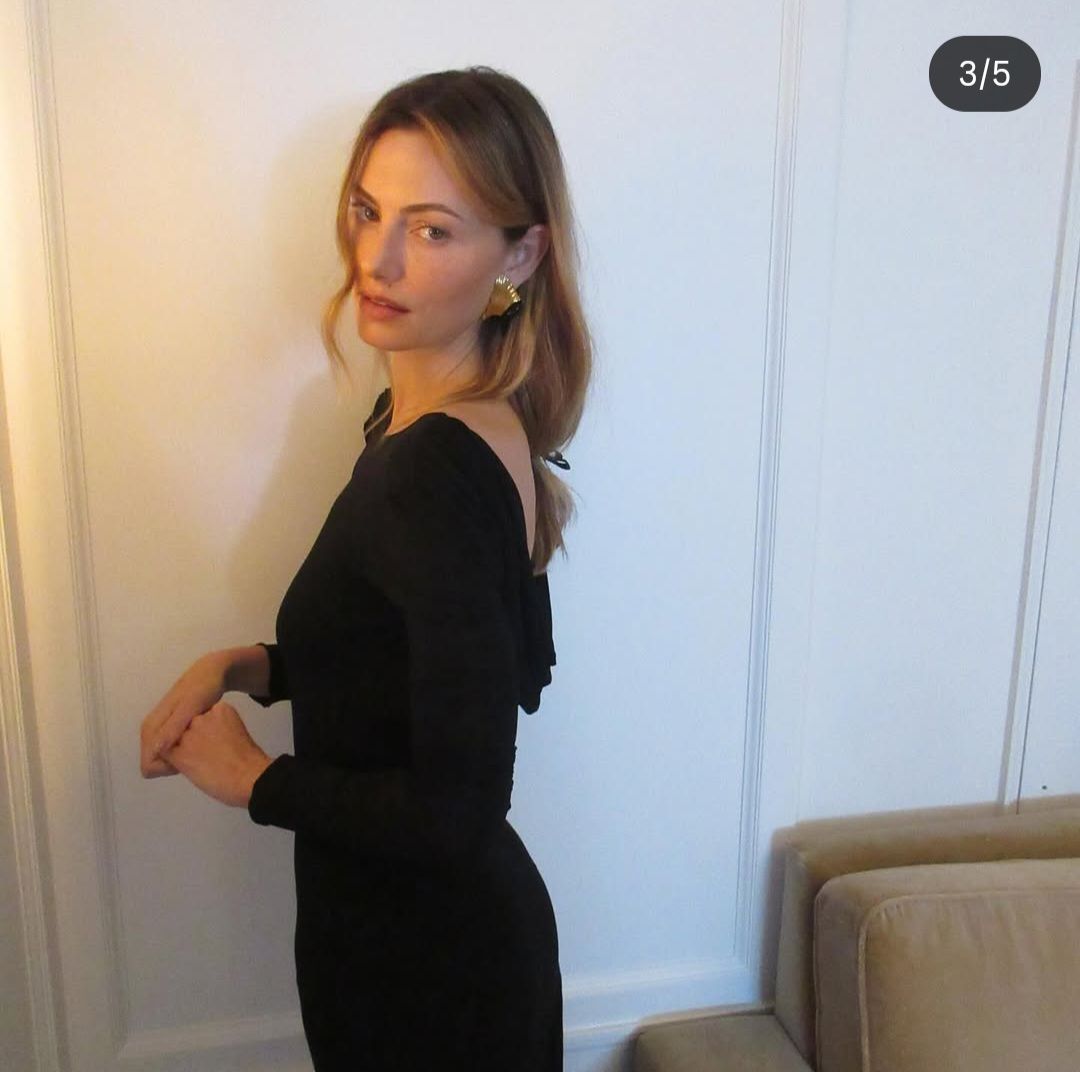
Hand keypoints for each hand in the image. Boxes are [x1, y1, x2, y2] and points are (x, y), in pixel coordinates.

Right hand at [140, 652, 229, 777]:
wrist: (211, 671)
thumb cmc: (203, 689)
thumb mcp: (191, 707)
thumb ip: (173, 727)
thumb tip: (155, 750)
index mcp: (152, 725)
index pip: (149, 763)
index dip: (167, 770)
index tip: (189, 763)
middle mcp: (151, 727)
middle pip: (153, 761)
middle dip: (172, 765)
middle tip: (197, 755)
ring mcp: (159, 726)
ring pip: (161, 756)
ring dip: (177, 759)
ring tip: (199, 750)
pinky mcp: (169, 725)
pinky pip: (169, 748)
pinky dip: (182, 751)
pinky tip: (198, 744)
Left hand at [158, 700, 273, 807]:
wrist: (250, 778)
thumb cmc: (250, 761)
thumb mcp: (236, 732)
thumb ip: (218, 729)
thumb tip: (205, 740)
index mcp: (221, 709)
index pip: (202, 716)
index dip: (206, 731)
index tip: (215, 742)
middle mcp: (202, 716)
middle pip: (187, 725)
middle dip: (192, 739)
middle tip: (205, 755)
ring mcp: (189, 733)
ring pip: (174, 738)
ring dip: (181, 750)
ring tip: (198, 765)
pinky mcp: (179, 752)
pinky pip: (165, 753)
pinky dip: (171, 762)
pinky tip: (187, 769)